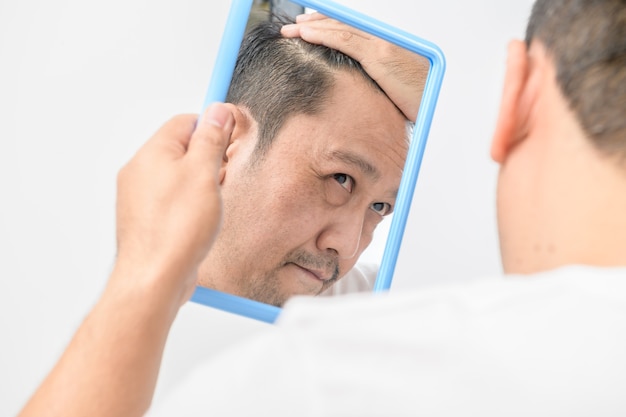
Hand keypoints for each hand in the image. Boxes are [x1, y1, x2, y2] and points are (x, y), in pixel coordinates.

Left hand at [114, 103, 232, 304]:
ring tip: (211, 204)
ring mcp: (140, 198)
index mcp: (152, 153)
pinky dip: (189, 205)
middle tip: (222, 176)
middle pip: (180, 149)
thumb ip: (211, 139)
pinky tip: (200, 221)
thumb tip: (217, 111)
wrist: (155, 278)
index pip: (184, 122)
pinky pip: (172, 201)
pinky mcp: (146, 220)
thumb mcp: (204, 174)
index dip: (211, 127)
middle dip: (207, 159)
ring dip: (199, 184)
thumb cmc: (176, 230)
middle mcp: (140, 172)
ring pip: (177, 177)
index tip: (229, 137)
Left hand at [281, 13, 428, 121]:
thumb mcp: (393, 91)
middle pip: (342, 25)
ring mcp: (381, 46)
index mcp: (385, 48)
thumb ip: (374, 85)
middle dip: (316, 23)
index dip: (328, 27)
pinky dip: (322, 35)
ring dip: (312, 28)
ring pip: (340, 29)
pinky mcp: (380, 56)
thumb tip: (357, 92)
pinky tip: (305, 34)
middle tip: (294, 25)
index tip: (309, 28)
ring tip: (291, 30)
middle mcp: (382, 41)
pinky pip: (345, 40)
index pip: (350, 31)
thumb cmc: (421, 101)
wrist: (441, 104)